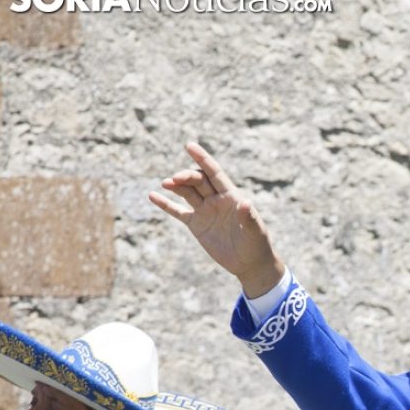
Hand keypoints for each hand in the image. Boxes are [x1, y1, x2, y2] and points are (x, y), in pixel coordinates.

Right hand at [149, 142, 285, 297]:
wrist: (249, 264)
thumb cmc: (257, 245)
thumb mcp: (255, 232)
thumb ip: (249, 218)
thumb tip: (245, 202)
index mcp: (231, 196)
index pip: (215, 173)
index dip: (203, 159)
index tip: (190, 146)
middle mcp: (216, 200)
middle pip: (198, 181)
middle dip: (186, 176)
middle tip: (175, 179)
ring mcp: (205, 211)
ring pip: (187, 192)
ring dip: (176, 186)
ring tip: (166, 183)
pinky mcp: (196, 225)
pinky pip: (178, 211)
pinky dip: (165, 204)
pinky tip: (152, 196)